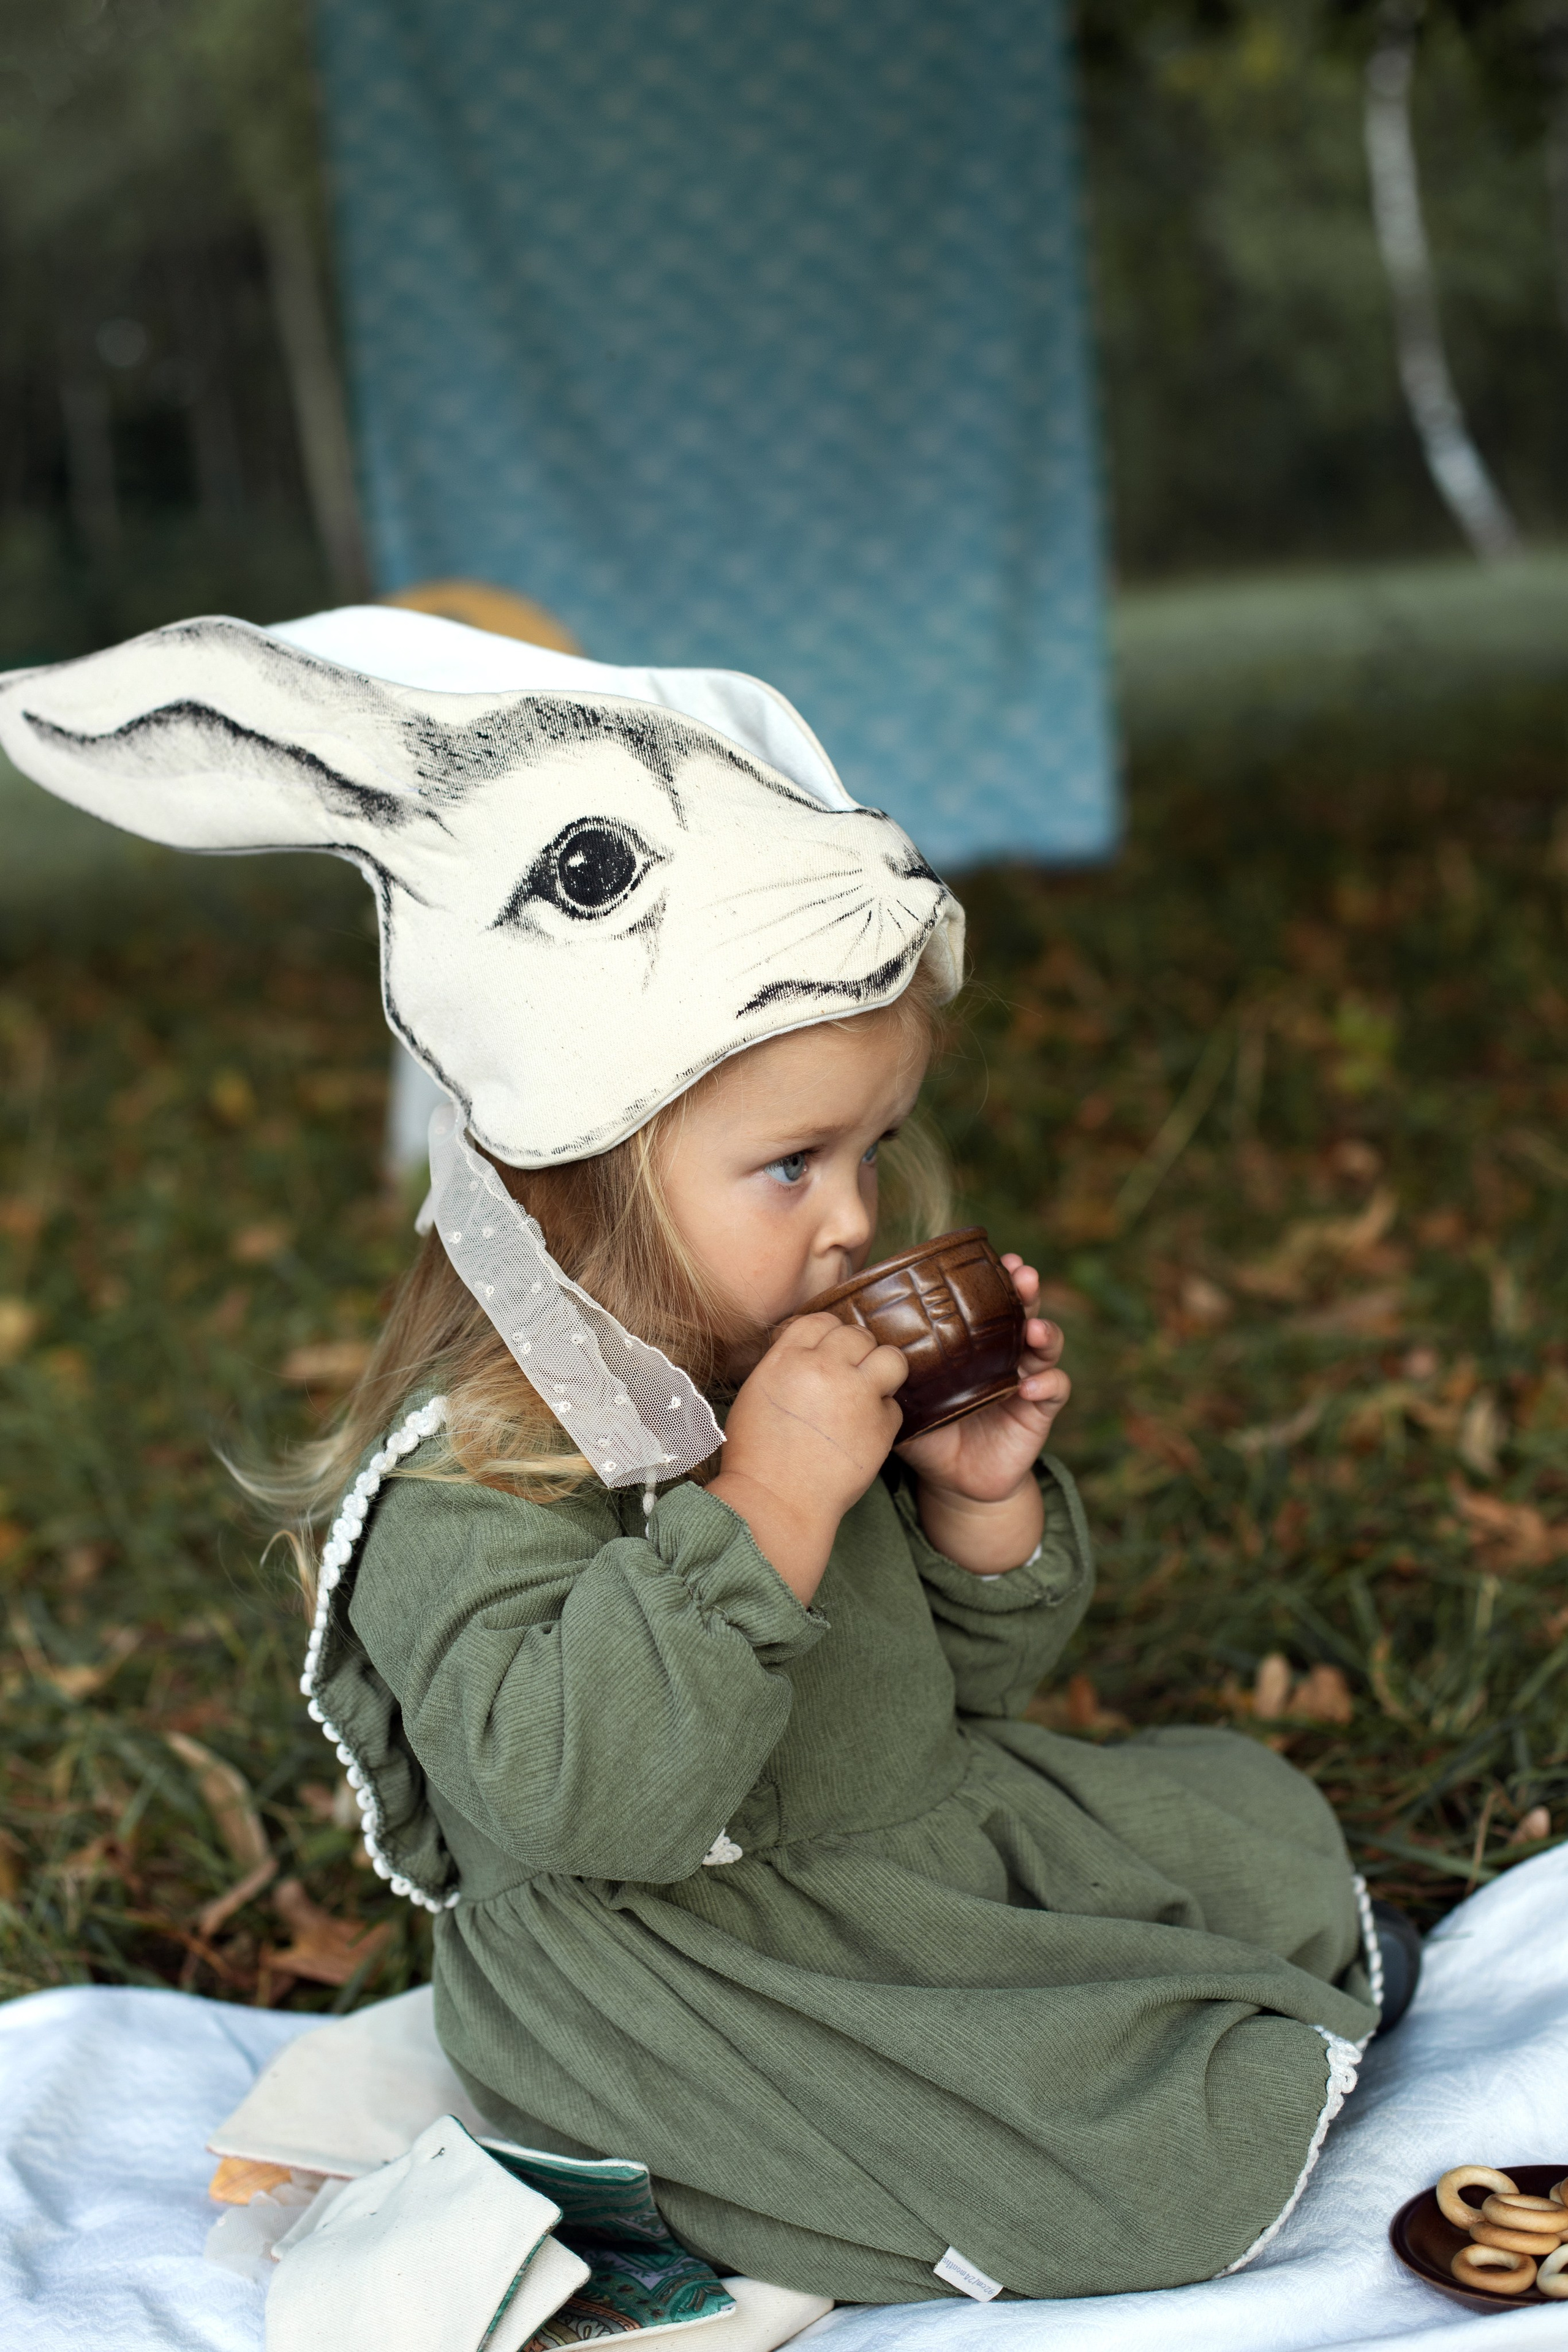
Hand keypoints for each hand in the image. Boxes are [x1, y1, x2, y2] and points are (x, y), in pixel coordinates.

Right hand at [707, 1313, 907, 1603]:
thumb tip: (807, 1353)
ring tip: (872, 1391)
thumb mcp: (756, 1395)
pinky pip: (895, 1405)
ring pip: (891, 1359)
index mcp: (788, 1359)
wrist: (777, 1502)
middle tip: (850, 1376)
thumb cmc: (757, 1456)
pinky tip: (867, 1430)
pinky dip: (885, 1414)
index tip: (828, 1351)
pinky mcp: (881, 1425)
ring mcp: (857, 1395)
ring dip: (884, 1371)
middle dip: (856, 1352)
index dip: (827, 1334)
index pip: (820, 1320)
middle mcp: (825, 1368)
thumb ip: (784, 1365)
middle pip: (857, 1335)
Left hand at [897, 1255, 1069, 1572]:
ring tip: (1034, 1330)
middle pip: (1022, 1312)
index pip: (989, 1303)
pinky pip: (1053, 1391)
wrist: (954, 1481)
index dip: (996, 1280)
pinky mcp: (1038, 1412)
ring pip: (1046, 1345)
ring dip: (1044, 1332)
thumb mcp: (905, 1400)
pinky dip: (1047, 1384)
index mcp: (974, 1344)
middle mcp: (1004, 1354)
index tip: (999, 1259)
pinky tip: (1030, 1386)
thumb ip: (887, 1374)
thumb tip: (849, 1343)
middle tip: (1024, 1275)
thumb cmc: (929, 1433)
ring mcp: (1025, 1380)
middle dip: (1026, 1291)